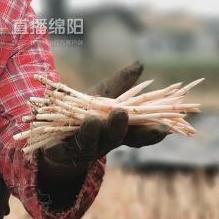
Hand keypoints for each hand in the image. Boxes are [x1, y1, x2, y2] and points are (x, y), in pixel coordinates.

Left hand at [39, 61, 167, 172]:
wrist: (54, 136)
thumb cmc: (84, 113)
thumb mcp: (102, 96)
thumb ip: (121, 83)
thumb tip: (140, 64)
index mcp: (117, 130)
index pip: (139, 134)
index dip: (151, 133)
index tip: (165, 127)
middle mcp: (103, 142)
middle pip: (115, 138)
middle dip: (119, 127)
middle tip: (121, 113)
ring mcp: (82, 150)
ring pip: (89, 143)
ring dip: (92, 132)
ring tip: (93, 119)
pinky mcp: (58, 154)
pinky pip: (59, 151)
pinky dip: (58, 147)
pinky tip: (56, 143)